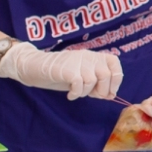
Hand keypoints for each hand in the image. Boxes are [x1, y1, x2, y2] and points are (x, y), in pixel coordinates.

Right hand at [0, 41, 122, 100]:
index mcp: (94, 56)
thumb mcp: (82, 78)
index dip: (116, 80)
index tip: (109, 92)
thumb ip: (96, 85)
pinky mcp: (66, 69)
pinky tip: (70, 95)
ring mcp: (77, 61)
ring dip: (85, 92)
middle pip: (105, 75)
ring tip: (76, 93)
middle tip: (91, 95)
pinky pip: (79, 84)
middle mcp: (87, 56)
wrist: (35, 67)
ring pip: (92, 80)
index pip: (114, 63)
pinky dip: (76, 93)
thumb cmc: (61, 74)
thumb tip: (111, 95)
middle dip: (101, 90)